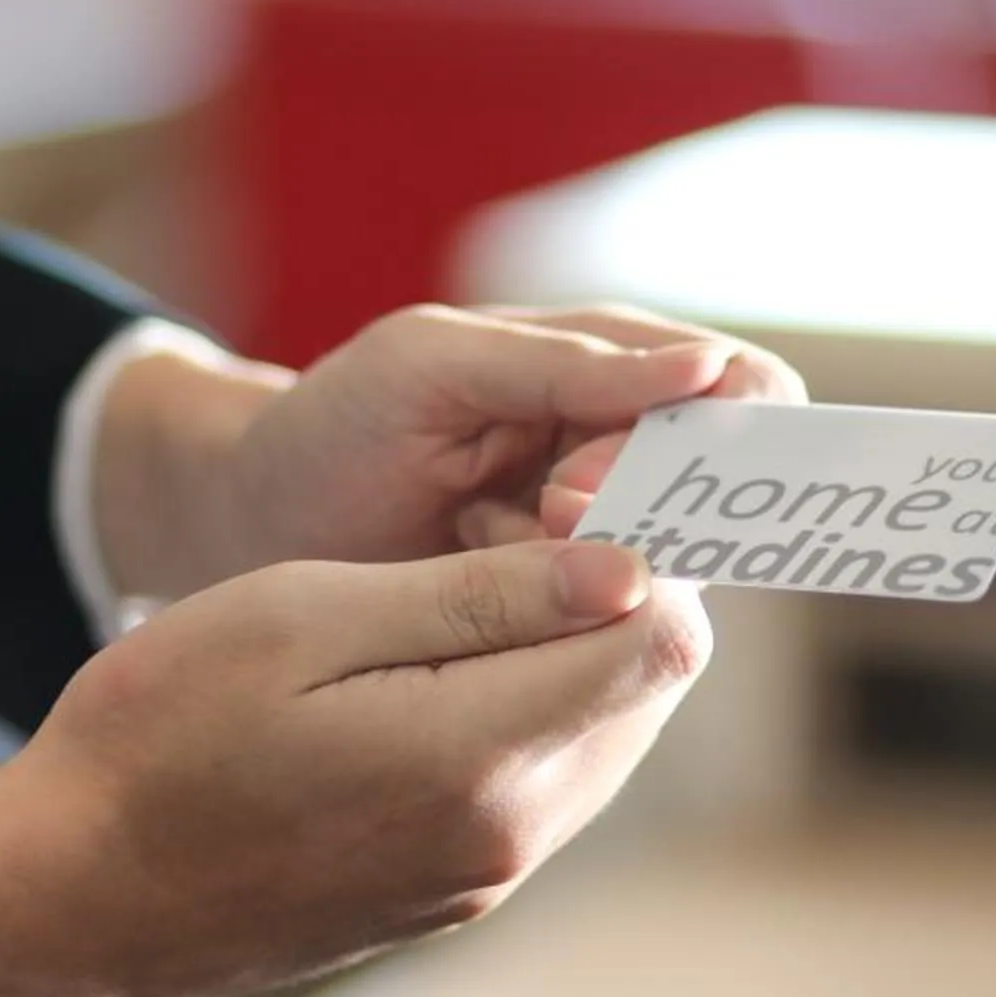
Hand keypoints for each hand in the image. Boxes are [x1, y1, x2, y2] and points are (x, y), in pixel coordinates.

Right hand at [0, 536, 705, 996]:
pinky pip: (541, 788)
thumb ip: (481, 596)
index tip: (570, 488)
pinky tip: (429, 672)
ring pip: (600, 737)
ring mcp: (484, 877)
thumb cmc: (160, 733)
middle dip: (614, 599)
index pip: (665, 641)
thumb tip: (630, 569)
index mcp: (482, 755)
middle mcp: (510, 833)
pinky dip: (520, 715)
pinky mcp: (452, 895)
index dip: (645, 548)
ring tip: (459, 594)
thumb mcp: (307, 618)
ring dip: (565, 656)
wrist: (68, 896)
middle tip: (515, 522)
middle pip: (648, 690)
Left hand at [96, 304, 804, 602]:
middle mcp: (626, 455)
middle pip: (714, 488)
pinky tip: (476, 580)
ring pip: (668, 568)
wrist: (251, 530)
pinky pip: (611, 633)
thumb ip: (567, 364)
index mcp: (614, 366)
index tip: (656, 462)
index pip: (744, 388)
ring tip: (489, 531)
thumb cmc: (335, 424)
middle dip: (645, 501)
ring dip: (592, 561)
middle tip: (552, 506)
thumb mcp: (434, 364)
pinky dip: (552, 612)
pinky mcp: (564, 621)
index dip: (726, 428)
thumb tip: (709, 370)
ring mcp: (600, 544)